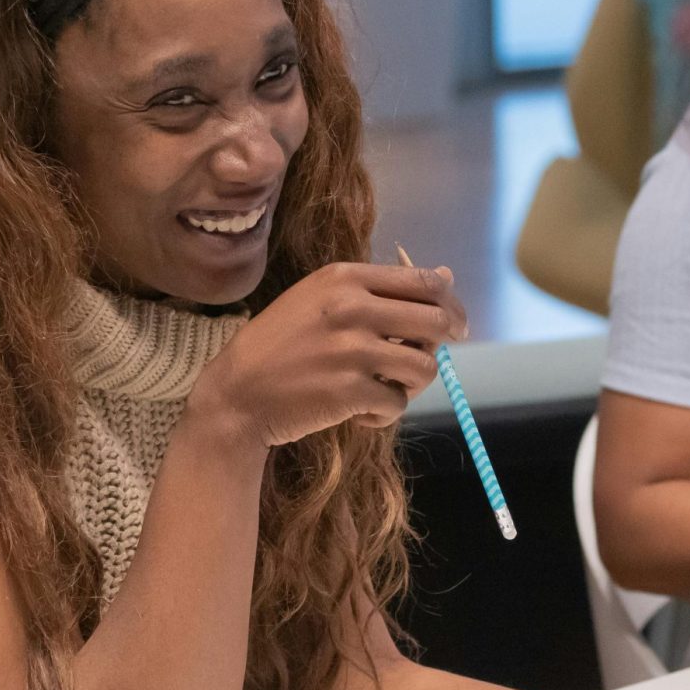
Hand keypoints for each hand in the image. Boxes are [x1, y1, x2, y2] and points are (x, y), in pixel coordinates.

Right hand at [185, 262, 467, 450]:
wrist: (236, 395)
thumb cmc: (279, 346)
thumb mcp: (322, 300)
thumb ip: (381, 289)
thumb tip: (446, 277)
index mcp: (344, 278)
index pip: (424, 281)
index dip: (449, 303)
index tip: (453, 322)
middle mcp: (352, 308)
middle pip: (436, 322)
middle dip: (444, 343)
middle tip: (428, 358)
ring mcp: (353, 350)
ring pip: (425, 367)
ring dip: (412, 382)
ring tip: (386, 387)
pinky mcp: (351, 392)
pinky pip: (398, 402)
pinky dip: (385, 412)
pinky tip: (361, 411)